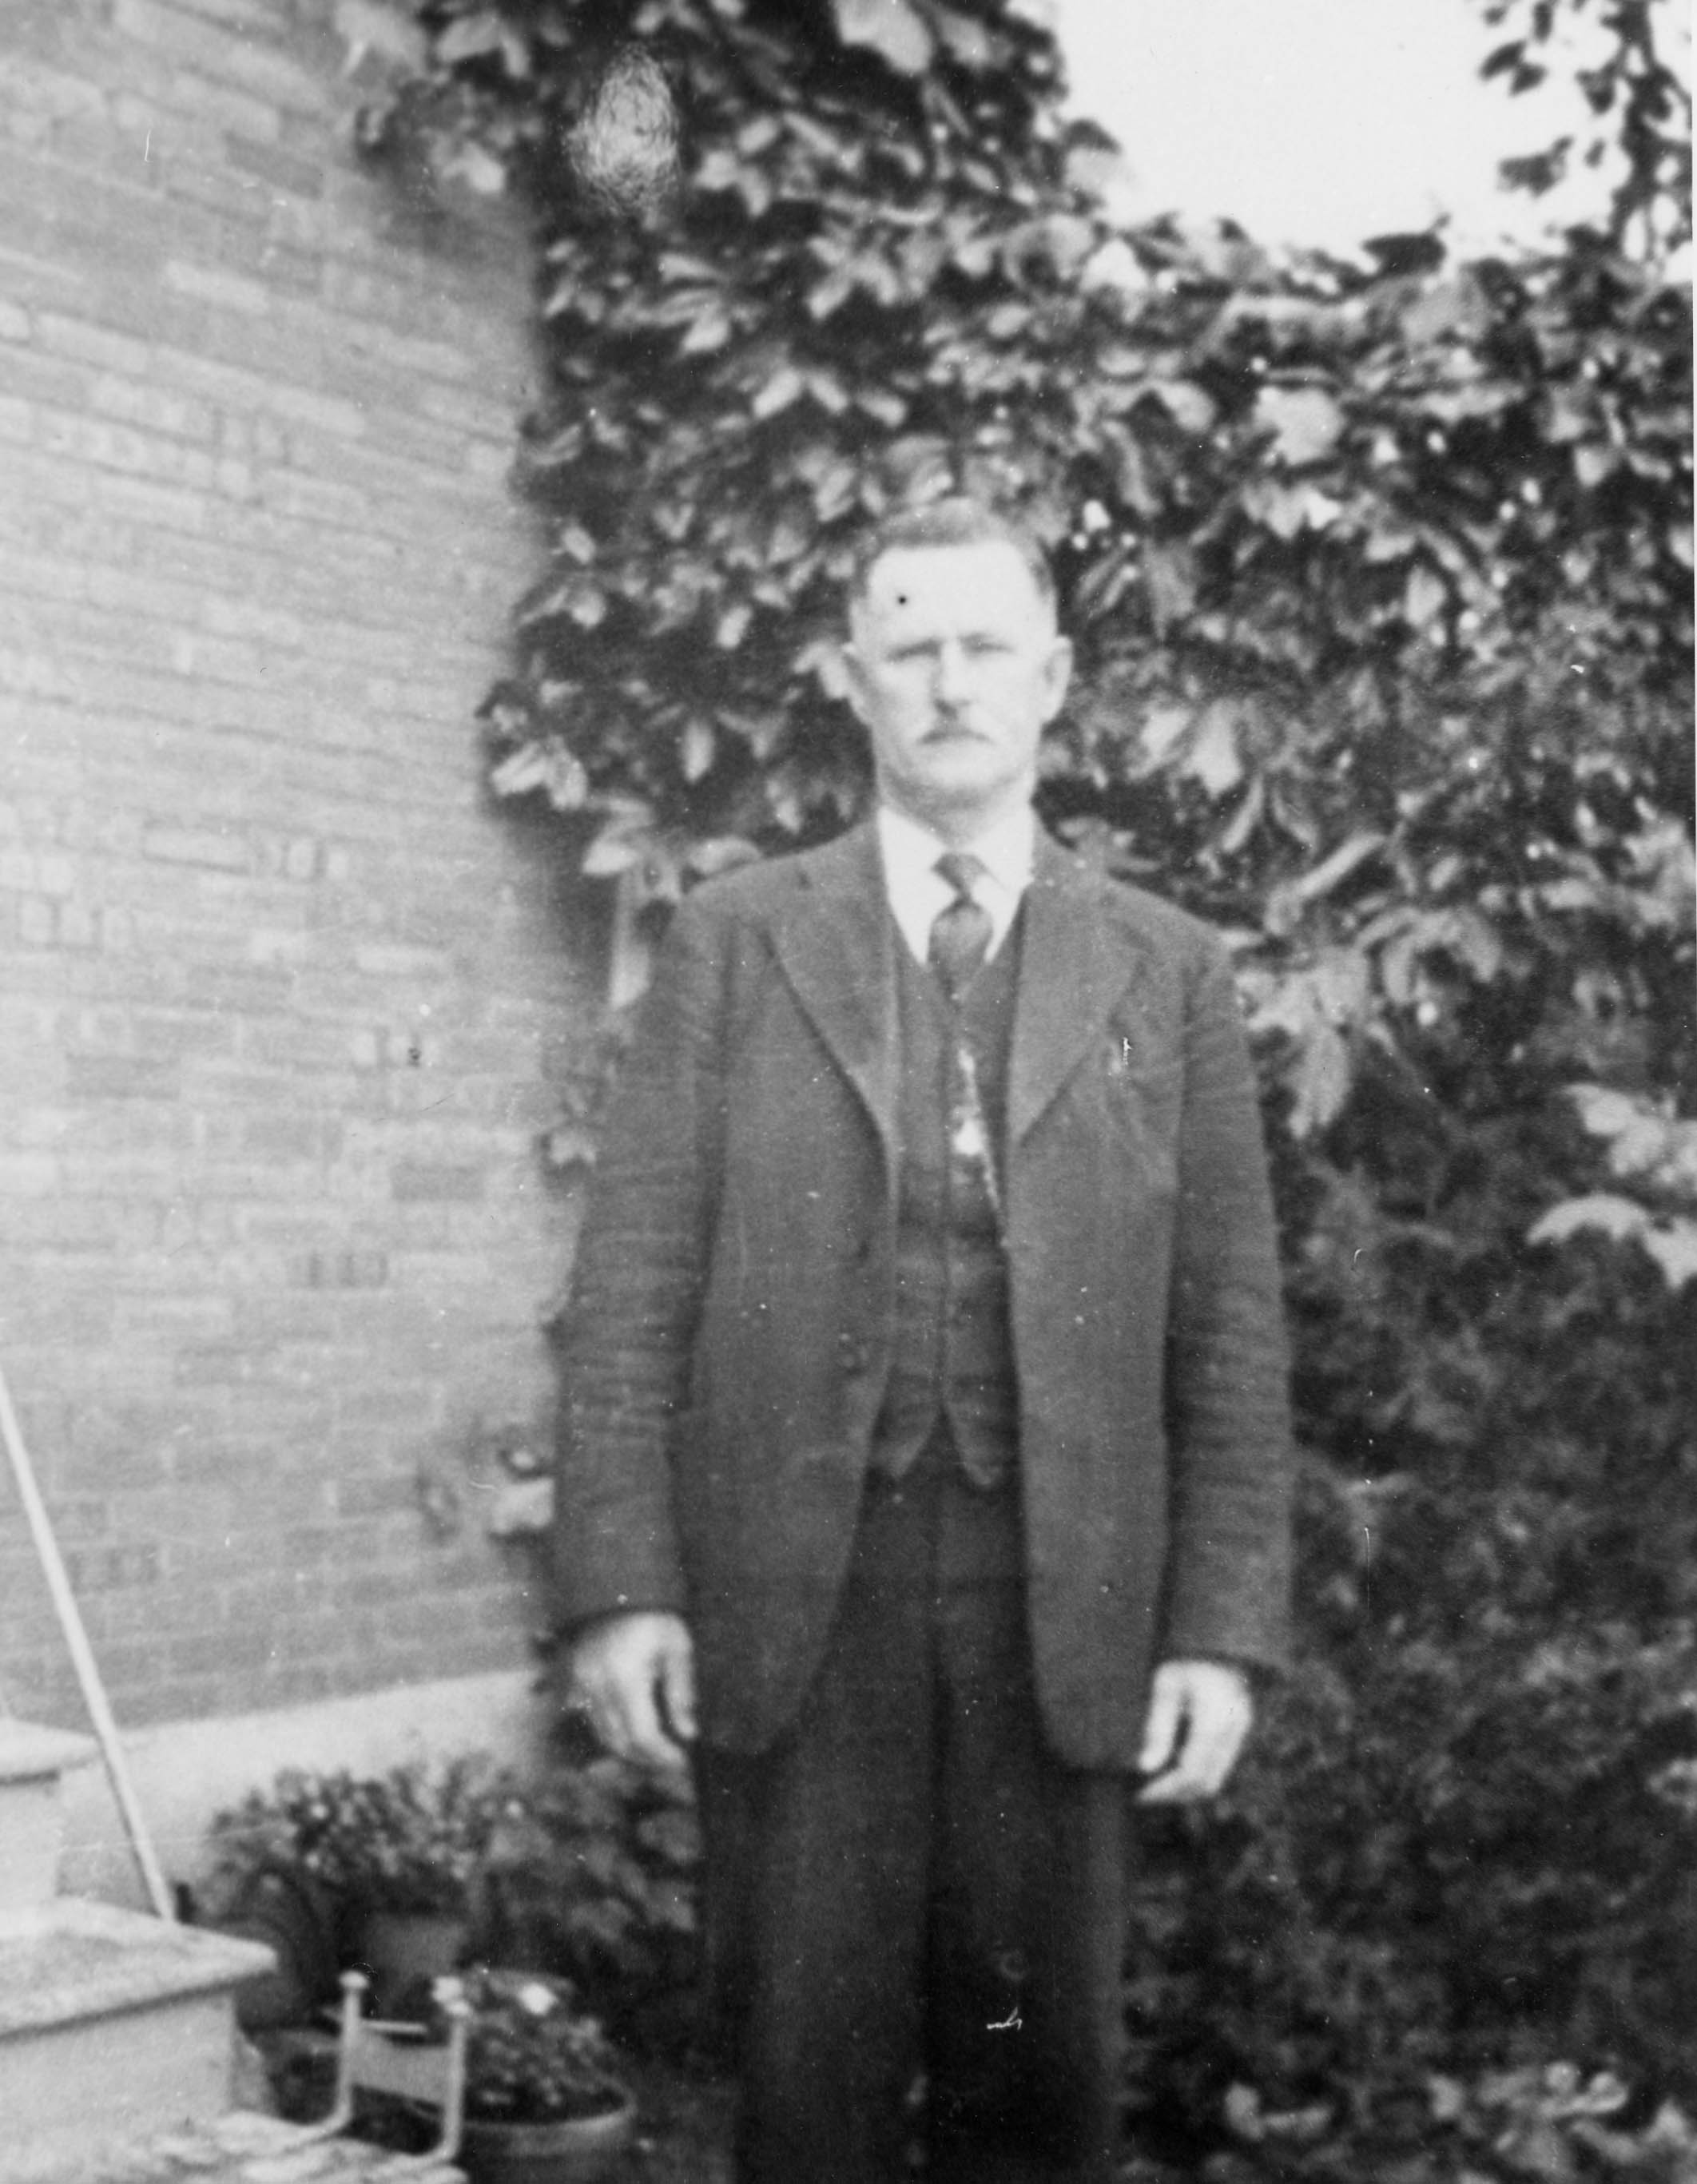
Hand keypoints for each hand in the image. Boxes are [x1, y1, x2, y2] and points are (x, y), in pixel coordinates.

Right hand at [566, 1611, 696, 1770]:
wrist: (616, 1589)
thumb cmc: (654, 1618)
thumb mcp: (677, 1648)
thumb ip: (681, 1692)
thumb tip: (688, 1734)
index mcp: (625, 1677)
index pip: (642, 1735)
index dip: (663, 1755)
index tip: (684, 1761)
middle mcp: (597, 1687)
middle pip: (621, 1743)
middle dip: (649, 1758)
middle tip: (674, 1760)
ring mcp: (581, 1686)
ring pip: (604, 1736)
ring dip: (631, 1750)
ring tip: (658, 1749)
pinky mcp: (574, 1683)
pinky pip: (593, 1721)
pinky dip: (614, 1734)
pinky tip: (635, 1731)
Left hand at [1136, 1660, 1253, 1803]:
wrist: (1217, 1644)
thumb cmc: (1184, 1662)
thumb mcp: (1165, 1688)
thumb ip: (1157, 1728)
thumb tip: (1145, 1768)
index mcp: (1214, 1718)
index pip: (1191, 1771)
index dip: (1166, 1789)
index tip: (1141, 1793)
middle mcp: (1233, 1730)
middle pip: (1206, 1783)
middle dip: (1175, 1794)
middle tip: (1146, 1794)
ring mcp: (1241, 1733)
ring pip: (1216, 1779)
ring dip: (1186, 1789)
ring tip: (1157, 1785)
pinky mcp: (1240, 1733)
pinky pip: (1220, 1767)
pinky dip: (1197, 1775)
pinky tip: (1174, 1769)